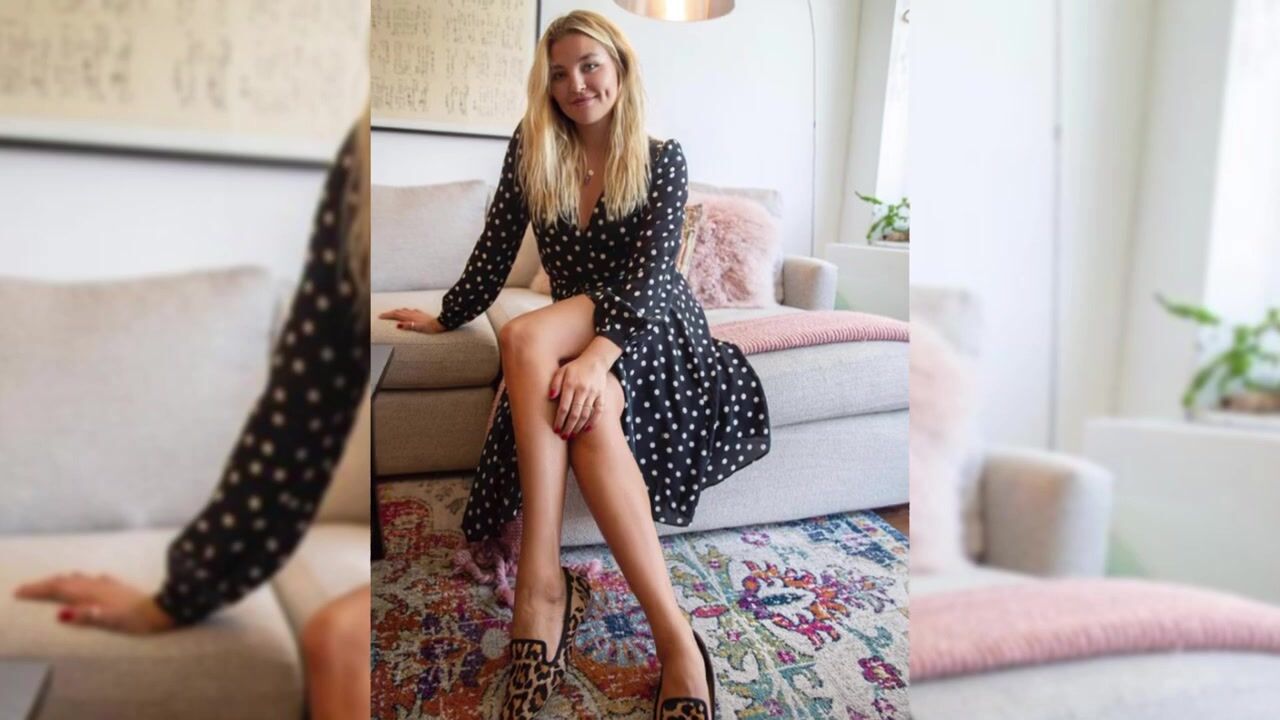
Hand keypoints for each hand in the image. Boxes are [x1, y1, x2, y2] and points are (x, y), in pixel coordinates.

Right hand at [14, 572, 175, 634]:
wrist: (163, 608)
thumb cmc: (136, 619)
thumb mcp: (110, 620)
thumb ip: (87, 616)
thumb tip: (61, 614)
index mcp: (91, 593)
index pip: (58, 589)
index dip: (38, 590)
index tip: (19, 591)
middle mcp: (97, 585)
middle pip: (65, 581)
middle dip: (45, 584)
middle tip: (27, 588)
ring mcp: (108, 584)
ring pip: (79, 578)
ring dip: (62, 580)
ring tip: (52, 583)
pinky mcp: (119, 587)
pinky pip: (95, 580)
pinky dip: (84, 580)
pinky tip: (92, 579)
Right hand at [378, 307, 444, 333]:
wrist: (440, 323)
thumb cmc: (430, 327)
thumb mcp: (418, 328)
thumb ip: (408, 326)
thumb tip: (397, 325)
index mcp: (410, 317)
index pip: (395, 315)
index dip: (387, 315)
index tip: (380, 316)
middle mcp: (412, 313)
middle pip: (398, 311)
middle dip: (390, 313)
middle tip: (383, 315)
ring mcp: (417, 313)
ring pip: (404, 310)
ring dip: (397, 311)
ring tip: (393, 313)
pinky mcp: (421, 314)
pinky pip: (411, 311)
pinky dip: (406, 311)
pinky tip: (409, 312)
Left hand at [549, 353, 607, 437]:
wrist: (595, 361)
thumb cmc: (574, 368)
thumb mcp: (561, 371)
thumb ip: (554, 383)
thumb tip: (550, 397)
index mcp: (571, 384)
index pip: (564, 407)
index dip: (560, 420)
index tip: (555, 430)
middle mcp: (583, 390)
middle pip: (575, 414)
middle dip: (568, 427)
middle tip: (563, 436)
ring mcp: (594, 393)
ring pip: (586, 414)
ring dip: (578, 427)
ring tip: (572, 435)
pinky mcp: (602, 396)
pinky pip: (599, 411)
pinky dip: (594, 421)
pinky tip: (587, 429)